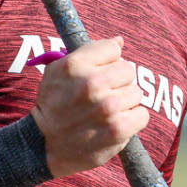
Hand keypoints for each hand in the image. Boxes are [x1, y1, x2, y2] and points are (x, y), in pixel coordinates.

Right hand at [30, 37, 148, 177]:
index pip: (113, 49)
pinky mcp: (118, 130)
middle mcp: (92, 83)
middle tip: (103, 95)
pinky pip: (142, 115)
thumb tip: (120, 41)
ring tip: (107, 111)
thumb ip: (89, 52)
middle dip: (118, 82)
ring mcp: (107, 107)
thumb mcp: (58, 70)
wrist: (44, 145)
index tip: (100, 73)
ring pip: (136, 92)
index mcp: (75, 64)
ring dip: (125, 101)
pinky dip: (133, 120)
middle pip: (128, 70)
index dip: (108, 61)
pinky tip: (116, 122)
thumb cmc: (53, 104)